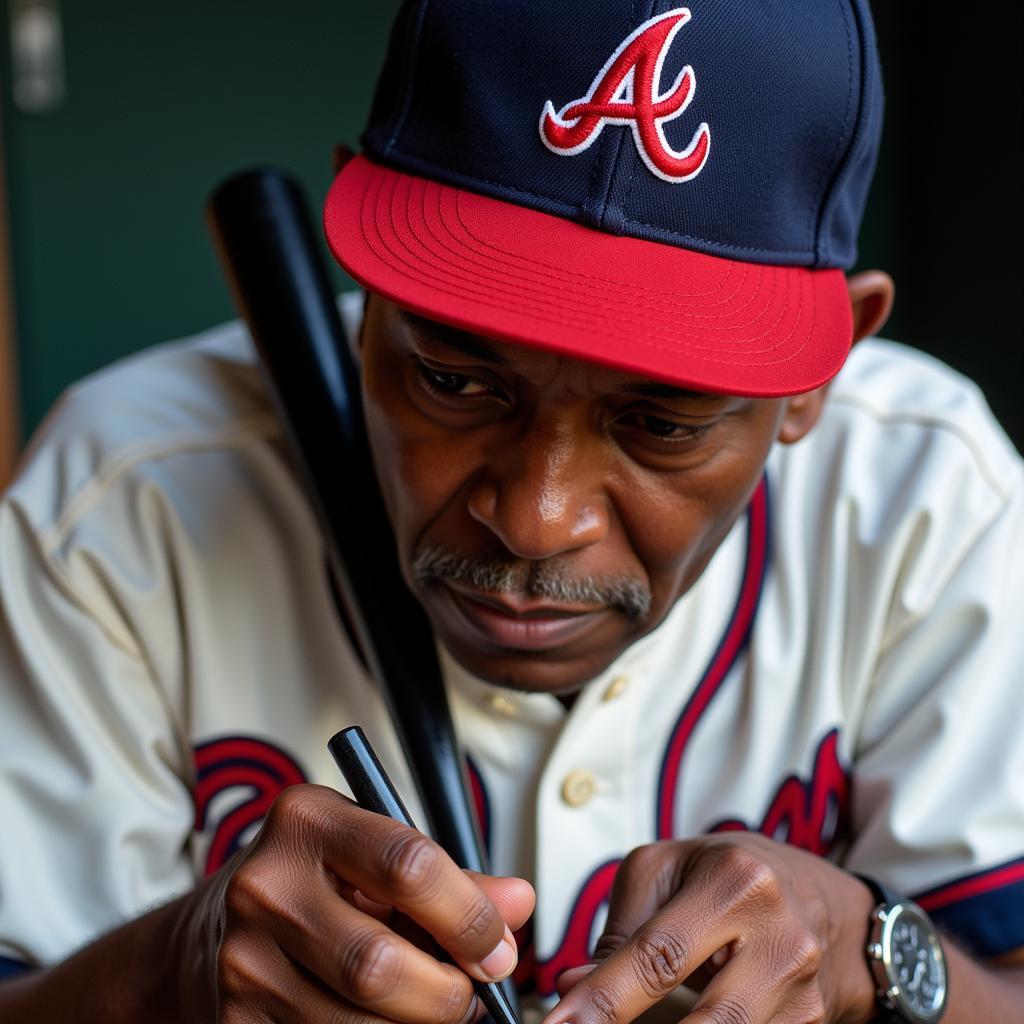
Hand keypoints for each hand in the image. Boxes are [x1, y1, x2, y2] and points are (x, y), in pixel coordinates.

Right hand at [176, 784, 533, 1022]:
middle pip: (379, 965)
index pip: (407, 865)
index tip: (497, 946)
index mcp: (308, 819)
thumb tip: (519, 902)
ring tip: (433, 1007)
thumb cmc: (314, 880)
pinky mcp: (232, 1020)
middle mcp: (265, 885)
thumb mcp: (373, 855)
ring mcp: (242, 960)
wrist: (211, 929)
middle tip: (472, 992)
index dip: (468, 917)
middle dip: (447, 993)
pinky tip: (389, 1022)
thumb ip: (450, 879)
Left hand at [544, 833, 876, 1023]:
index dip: (604, 999)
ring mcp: (804, 988)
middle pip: (707, 1022)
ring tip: (640, 1021)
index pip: (658, 955)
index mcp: (735, 882)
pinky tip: (682, 1020)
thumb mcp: (668, 872)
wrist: (824, 897)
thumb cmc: (728, 875)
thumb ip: (621, 929)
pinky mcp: (814, 1022)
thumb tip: (572, 989)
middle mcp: (780, 936)